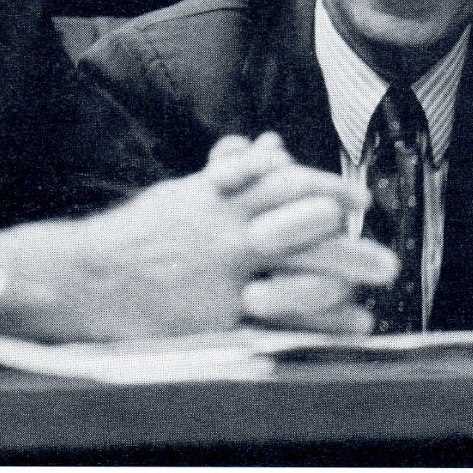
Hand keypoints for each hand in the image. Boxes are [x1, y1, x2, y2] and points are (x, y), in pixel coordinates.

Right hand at [0, 136, 391, 341]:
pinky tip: (350, 326)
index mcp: (217, 196)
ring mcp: (221, 275)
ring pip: (296, 271)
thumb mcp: (186, 193)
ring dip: (344, 279)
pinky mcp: (213, 315)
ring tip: (379, 288)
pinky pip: (276, 318)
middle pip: (302, 227)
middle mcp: (225, 231)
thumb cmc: (139, 232)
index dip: (328, 188)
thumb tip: (273, 146)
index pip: (285, 181)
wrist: (85, 279)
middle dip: (350, 240)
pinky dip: (318, 322)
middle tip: (387, 254)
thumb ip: (233, 172)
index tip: (362, 198)